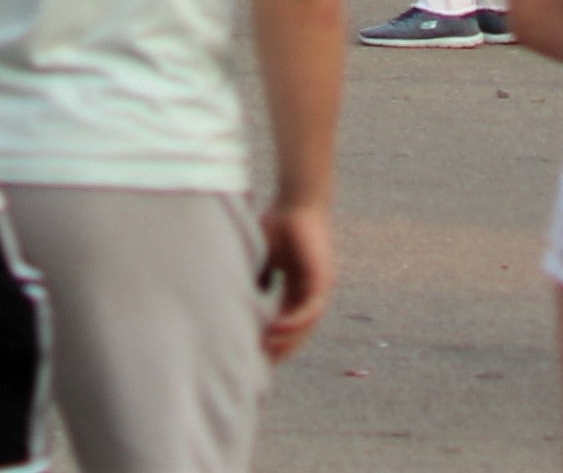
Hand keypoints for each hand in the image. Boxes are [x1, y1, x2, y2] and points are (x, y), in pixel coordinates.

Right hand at [254, 198, 336, 361]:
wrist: (298, 200)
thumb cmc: (278, 222)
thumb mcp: (262, 256)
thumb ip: (256, 278)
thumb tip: (238, 300)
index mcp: (298, 287)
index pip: (287, 321)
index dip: (273, 338)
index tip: (254, 353)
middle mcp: (311, 291)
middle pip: (298, 330)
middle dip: (281, 348)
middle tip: (261, 363)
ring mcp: (319, 288)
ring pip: (305, 325)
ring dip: (287, 339)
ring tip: (266, 349)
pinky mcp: (324, 280)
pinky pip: (311, 310)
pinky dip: (295, 322)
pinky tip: (278, 329)